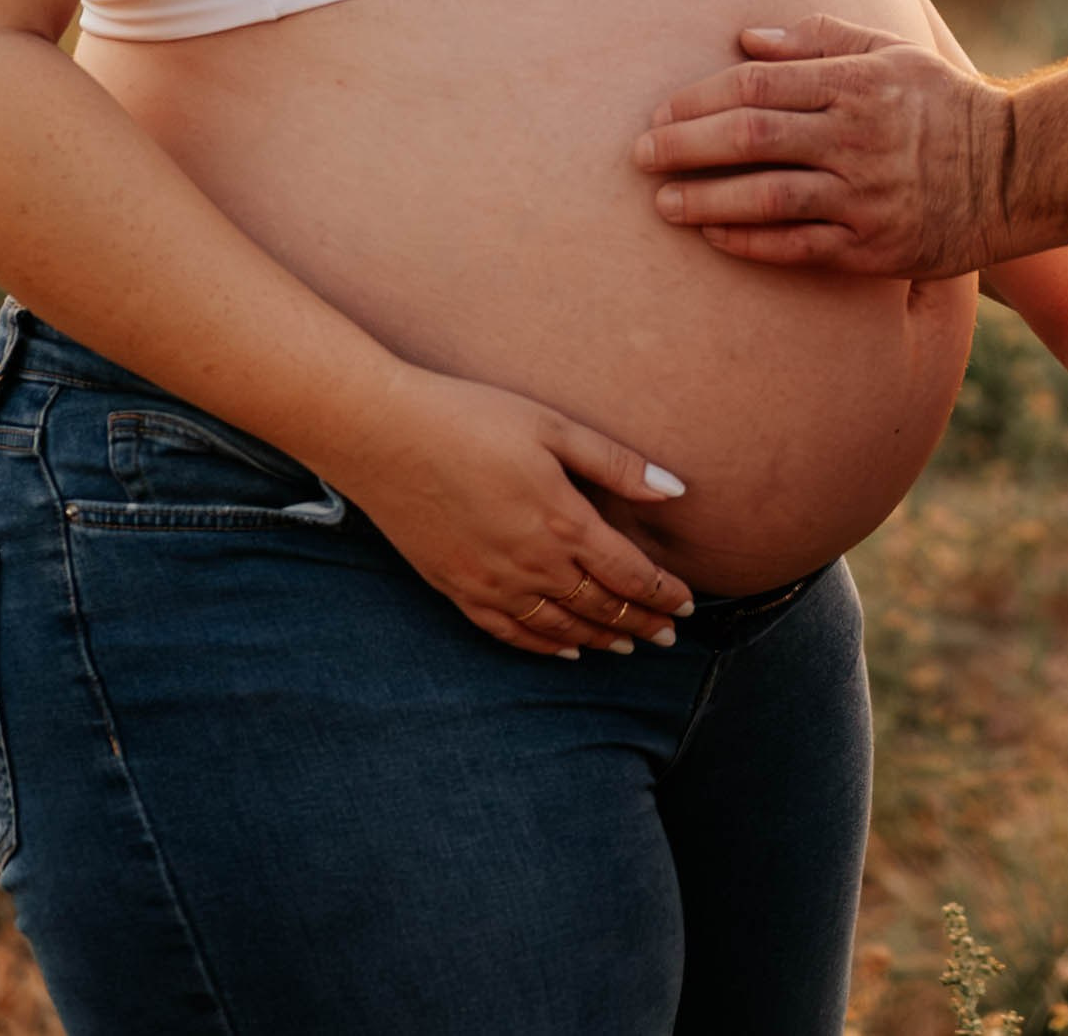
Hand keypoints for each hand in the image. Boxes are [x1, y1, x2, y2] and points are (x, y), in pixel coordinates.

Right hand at [319, 363, 695, 657]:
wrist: (381, 433)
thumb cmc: (470, 417)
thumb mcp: (553, 427)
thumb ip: (617, 464)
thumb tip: (676, 489)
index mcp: (563, 522)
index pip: (632, 575)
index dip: (664, 593)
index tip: (687, 602)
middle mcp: (532, 564)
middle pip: (602, 607)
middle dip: (642, 623)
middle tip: (669, 635)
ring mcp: (491, 582)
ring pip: (561, 627)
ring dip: (600, 638)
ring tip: (628, 647)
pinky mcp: (456, 588)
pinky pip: (510, 632)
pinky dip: (544, 646)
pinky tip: (564, 650)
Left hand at [634, 16, 1014, 278]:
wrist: (1015, 174)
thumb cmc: (943, 105)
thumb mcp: (892, 52)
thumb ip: (819, 39)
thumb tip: (747, 39)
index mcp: (856, 84)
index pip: (757, 85)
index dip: (699, 98)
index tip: (660, 113)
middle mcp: (856, 139)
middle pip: (749, 137)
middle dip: (684, 146)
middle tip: (639, 156)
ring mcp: (864, 197)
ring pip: (765, 196)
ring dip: (704, 199)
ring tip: (662, 202)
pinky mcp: (873, 248)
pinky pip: (796, 246)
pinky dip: (749, 240)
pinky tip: (713, 234)